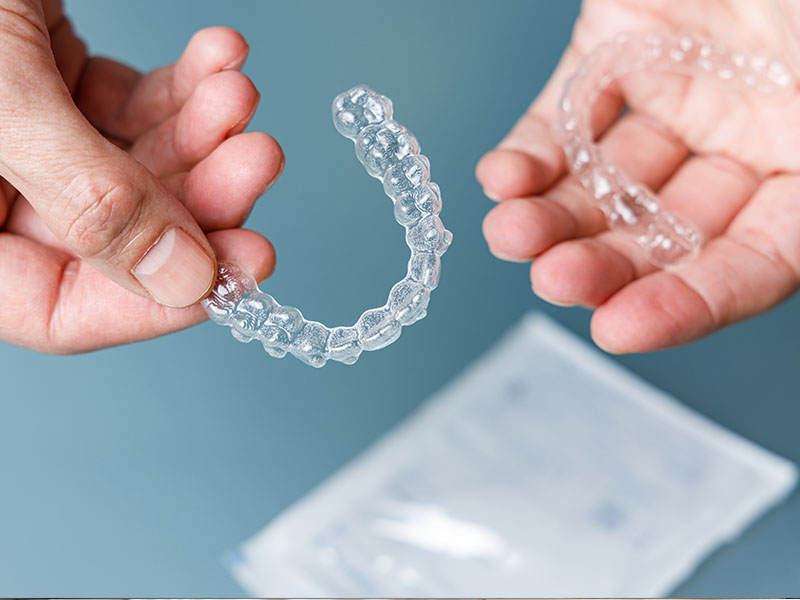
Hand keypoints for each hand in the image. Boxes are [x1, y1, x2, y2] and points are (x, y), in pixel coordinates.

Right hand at [0, 0, 283, 352]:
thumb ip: (89, 200)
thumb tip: (182, 281)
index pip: (57, 309)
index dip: (155, 302)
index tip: (242, 267)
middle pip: (119, 239)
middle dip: (201, 198)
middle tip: (259, 159)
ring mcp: (23, 140)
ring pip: (137, 173)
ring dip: (202, 135)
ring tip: (240, 94)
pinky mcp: (50, 84)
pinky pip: (130, 108)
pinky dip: (181, 87)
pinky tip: (219, 58)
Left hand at [477, 0, 799, 352]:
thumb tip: (775, 238)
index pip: (750, 265)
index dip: (689, 304)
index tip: (619, 329)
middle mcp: (747, 142)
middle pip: (666, 234)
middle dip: (607, 264)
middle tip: (553, 281)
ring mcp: (677, 98)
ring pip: (607, 187)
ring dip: (555, 220)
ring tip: (510, 234)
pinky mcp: (613, 54)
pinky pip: (564, 122)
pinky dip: (532, 157)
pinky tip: (502, 179)